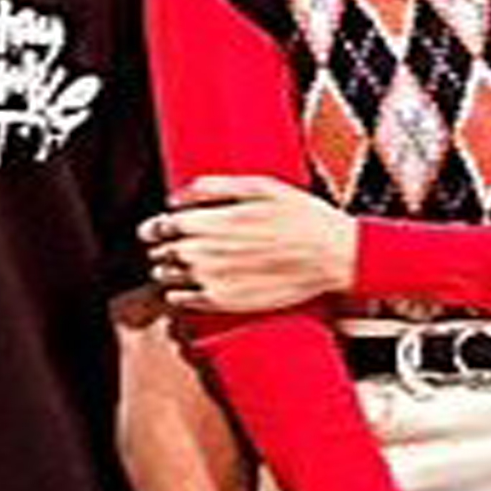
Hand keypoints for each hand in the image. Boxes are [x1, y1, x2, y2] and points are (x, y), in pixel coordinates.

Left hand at [146, 174, 357, 315]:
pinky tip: (200, 284)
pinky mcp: (224, 304)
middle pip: (159, 252)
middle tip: (184, 243)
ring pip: (167, 278)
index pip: (157, 226)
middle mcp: (201, 254)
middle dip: (166, 246)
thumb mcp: (260, 187)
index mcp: (206, 222)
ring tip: (194, 264)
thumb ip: (212, 188)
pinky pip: (182, 302)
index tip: (166, 226)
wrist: (334, 256)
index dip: (157, 225)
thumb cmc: (302, 217)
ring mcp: (210, 282)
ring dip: (172, 269)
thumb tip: (176, 198)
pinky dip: (182, 293)